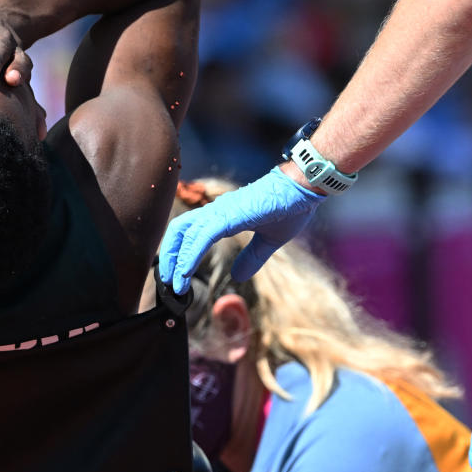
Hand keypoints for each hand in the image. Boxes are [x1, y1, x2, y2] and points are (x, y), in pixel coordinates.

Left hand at [158, 167, 324, 293]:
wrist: (304, 188)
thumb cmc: (290, 207)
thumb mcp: (269, 241)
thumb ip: (252, 257)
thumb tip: (238, 276)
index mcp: (223, 215)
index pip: (190, 232)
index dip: (180, 253)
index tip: (177, 276)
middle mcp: (216, 211)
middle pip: (179, 231)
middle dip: (169, 256)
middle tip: (167, 282)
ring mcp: (222, 211)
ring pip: (186, 234)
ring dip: (176, 260)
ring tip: (173, 283)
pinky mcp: (230, 216)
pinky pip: (202, 237)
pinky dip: (190, 255)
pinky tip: (184, 273)